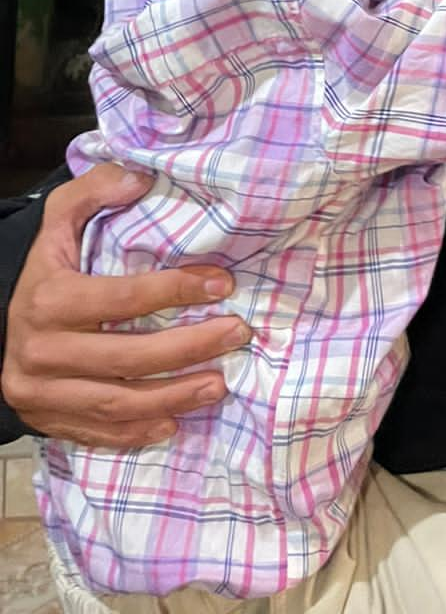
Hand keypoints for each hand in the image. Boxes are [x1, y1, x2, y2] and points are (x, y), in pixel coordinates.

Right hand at [2, 163, 248, 447]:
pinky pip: (96, 433)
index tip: (224, 284)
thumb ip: (94, 190)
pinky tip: (174, 422)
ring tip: (219, 385)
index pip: (122, 298)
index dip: (176, 290)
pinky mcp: (46, 420)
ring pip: (115, 403)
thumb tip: (139, 180)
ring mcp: (41, 392)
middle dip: (188, 348)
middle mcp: (41, 351)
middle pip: (125, 358)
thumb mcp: (60, 219)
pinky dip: (136, 432)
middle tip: (237, 334)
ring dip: (173, 397)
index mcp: (49, 299)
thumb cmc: (48, 268)